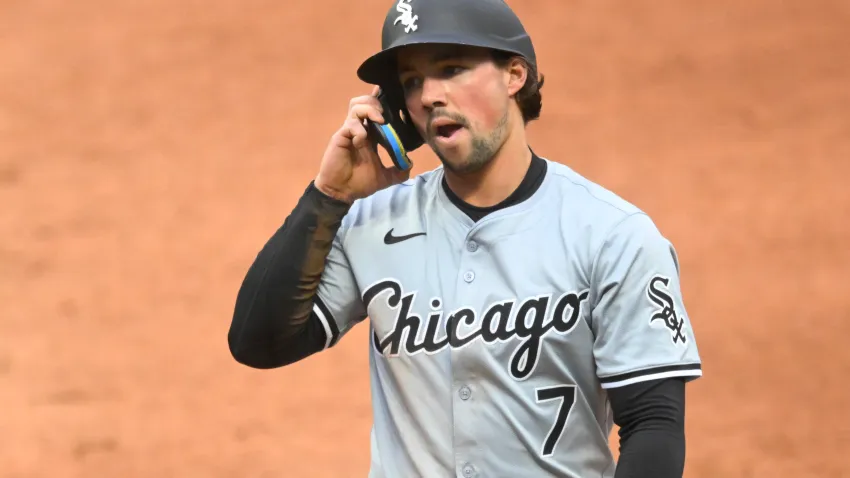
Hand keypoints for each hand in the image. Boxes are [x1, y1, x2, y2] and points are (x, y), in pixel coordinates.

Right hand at [314, 86, 410, 203]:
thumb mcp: (385, 178)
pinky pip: (350, 124)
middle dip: (376, 102)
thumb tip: (410, 164)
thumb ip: (399, 172)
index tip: (395, 99)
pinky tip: (362, 141)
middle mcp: (360, 129)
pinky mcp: (340, 136)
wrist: (342, 192)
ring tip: (379, 119)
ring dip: (369, 109)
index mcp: (371, 136)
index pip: (376, 112)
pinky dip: (359, 129)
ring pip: (356, 106)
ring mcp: (349, 131)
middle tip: (386, 114)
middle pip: (364, 102)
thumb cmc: (359, 183)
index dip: (383, 102)